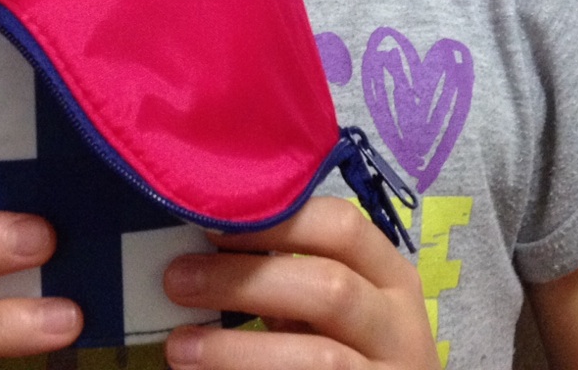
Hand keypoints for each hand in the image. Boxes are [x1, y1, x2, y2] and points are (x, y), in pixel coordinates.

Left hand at [162, 195, 436, 368]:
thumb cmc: (349, 352)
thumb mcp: (336, 309)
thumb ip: (293, 278)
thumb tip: (208, 249)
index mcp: (391, 277)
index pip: (343, 226)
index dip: (275, 221)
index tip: (211, 226)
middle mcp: (399, 325)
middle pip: (330, 287)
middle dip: (246, 281)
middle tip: (178, 280)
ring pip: (320, 358)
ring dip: (238, 349)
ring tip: (180, 345)